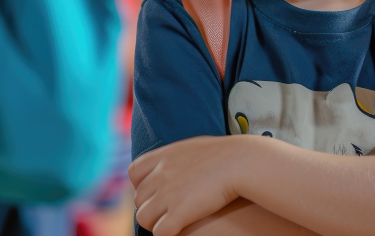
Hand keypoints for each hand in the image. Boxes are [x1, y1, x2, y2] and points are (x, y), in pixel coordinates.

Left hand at [129, 136, 250, 235]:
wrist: (240, 162)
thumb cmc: (224, 155)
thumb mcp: (192, 147)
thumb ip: (176, 157)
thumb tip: (170, 164)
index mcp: (163, 156)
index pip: (134, 173)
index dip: (141, 185)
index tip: (154, 192)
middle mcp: (160, 174)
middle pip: (139, 198)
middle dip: (150, 207)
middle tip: (166, 213)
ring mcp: (168, 193)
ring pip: (144, 217)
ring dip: (155, 223)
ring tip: (170, 224)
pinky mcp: (179, 212)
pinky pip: (159, 232)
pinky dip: (165, 234)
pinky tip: (178, 231)